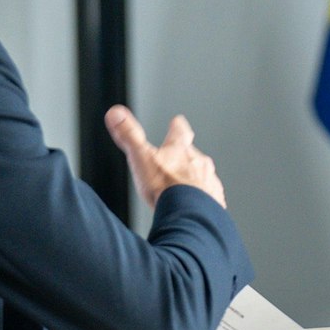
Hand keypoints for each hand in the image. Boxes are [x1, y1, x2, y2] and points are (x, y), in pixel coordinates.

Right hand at [104, 105, 225, 208]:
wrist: (189, 216)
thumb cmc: (166, 188)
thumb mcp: (140, 157)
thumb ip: (129, 135)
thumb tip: (115, 113)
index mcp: (180, 151)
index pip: (180, 131)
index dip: (177, 126)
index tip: (177, 122)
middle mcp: (199, 163)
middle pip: (193, 155)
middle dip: (185, 158)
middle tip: (178, 161)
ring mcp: (209, 182)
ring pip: (203, 177)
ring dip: (194, 181)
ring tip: (184, 190)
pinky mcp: (214, 202)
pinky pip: (210, 198)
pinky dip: (202, 201)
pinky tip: (194, 208)